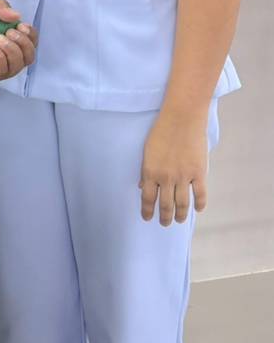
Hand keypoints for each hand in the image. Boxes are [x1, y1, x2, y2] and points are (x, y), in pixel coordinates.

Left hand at [0, 0, 35, 86]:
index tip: (22, 26)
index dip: (31, 36)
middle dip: (23, 43)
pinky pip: (1, 71)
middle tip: (9, 32)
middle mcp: (4, 58)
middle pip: (28, 57)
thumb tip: (16, 15)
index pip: (30, 44)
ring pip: (17, 65)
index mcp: (7, 43)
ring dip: (11, 49)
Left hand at [140, 109, 207, 225]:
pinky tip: (197, 210)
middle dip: (164, 217)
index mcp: (150, 171)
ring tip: (179, 220)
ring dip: (180, 215)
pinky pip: (200, 194)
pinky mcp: (199, 173)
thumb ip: (146, 171)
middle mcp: (166, 177)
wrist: (181, 119)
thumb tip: (143, 186)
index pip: (147, 198)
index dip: (147, 211)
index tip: (147, 219)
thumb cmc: (161, 131)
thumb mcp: (147, 151)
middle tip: (164, 224)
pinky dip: (199, 204)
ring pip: (182, 203)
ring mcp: (184, 176)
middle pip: (165, 204)